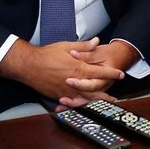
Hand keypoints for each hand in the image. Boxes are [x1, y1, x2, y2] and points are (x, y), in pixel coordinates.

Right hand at [1, 38, 124, 105]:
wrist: (29, 65)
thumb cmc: (46, 55)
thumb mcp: (66, 46)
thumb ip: (83, 46)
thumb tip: (96, 42)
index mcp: (79, 68)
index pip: (101, 72)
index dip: (112, 73)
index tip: (120, 74)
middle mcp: (75, 82)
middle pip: (96, 90)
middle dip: (107, 93)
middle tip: (115, 96)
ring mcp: (67, 91)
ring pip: (86, 99)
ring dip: (96, 102)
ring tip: (104, 104)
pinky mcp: (59, 96)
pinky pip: (73, 103)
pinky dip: (81, 105)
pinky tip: (86, 107)